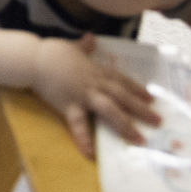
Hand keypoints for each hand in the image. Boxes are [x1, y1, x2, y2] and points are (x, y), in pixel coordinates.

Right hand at [31, 34, 158, 156]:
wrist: (33, 59)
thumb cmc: (51, 52)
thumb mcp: (71, 46)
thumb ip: (84, 46)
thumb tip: (91, 37)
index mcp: (96, 70)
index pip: (122, 81)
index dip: (138, 89)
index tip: (152, 98)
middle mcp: (95, 84)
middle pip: (123, 97)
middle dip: (141, 109)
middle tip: (158, 121)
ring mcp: (83, 95)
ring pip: (110, 110)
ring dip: (125, 125)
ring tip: (139, 139)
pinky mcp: (69, 106)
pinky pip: (78, 125)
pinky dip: (84, 139)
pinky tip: (90, 154)